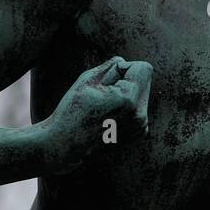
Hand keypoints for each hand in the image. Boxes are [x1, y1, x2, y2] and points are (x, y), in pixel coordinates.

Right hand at [42, 56, 152, 172]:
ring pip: (141, 94)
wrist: (65, 147)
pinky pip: (138, 108)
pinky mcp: (138, 134)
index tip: (106, 80)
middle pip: (144, 81)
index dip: (124, 68)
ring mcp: (140, 128)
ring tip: (103, 109)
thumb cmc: (72, 111)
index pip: (143, 68)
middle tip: (102, 96)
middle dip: (126, 81)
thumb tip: (124, 62)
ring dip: (125, 95)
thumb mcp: (87, 80)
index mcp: (128, 101)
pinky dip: (126, 108)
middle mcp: (140, 116)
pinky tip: (108, 118)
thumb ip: (111, 66)